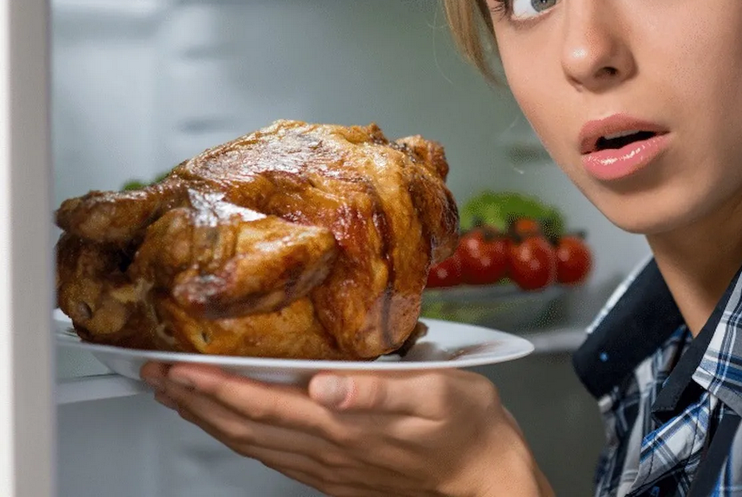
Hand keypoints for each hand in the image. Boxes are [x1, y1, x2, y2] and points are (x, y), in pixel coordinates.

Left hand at [140, 361, 552, 496]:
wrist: (486, 474)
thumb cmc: (468, 425)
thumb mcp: (438, 392)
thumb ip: (379, 390)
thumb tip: (326, 384)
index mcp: (342, 425)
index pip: (260, 404)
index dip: (211, 385)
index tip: (173, 366)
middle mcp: (327, 450)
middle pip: (242, 427)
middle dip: (193, 400)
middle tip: (153, 374)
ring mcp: (329, 469)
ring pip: (252, 445)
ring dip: (209, 420)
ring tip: (179, 395)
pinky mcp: (337, 477)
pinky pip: (274, 458)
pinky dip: (242, 438)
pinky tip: (235, 425)